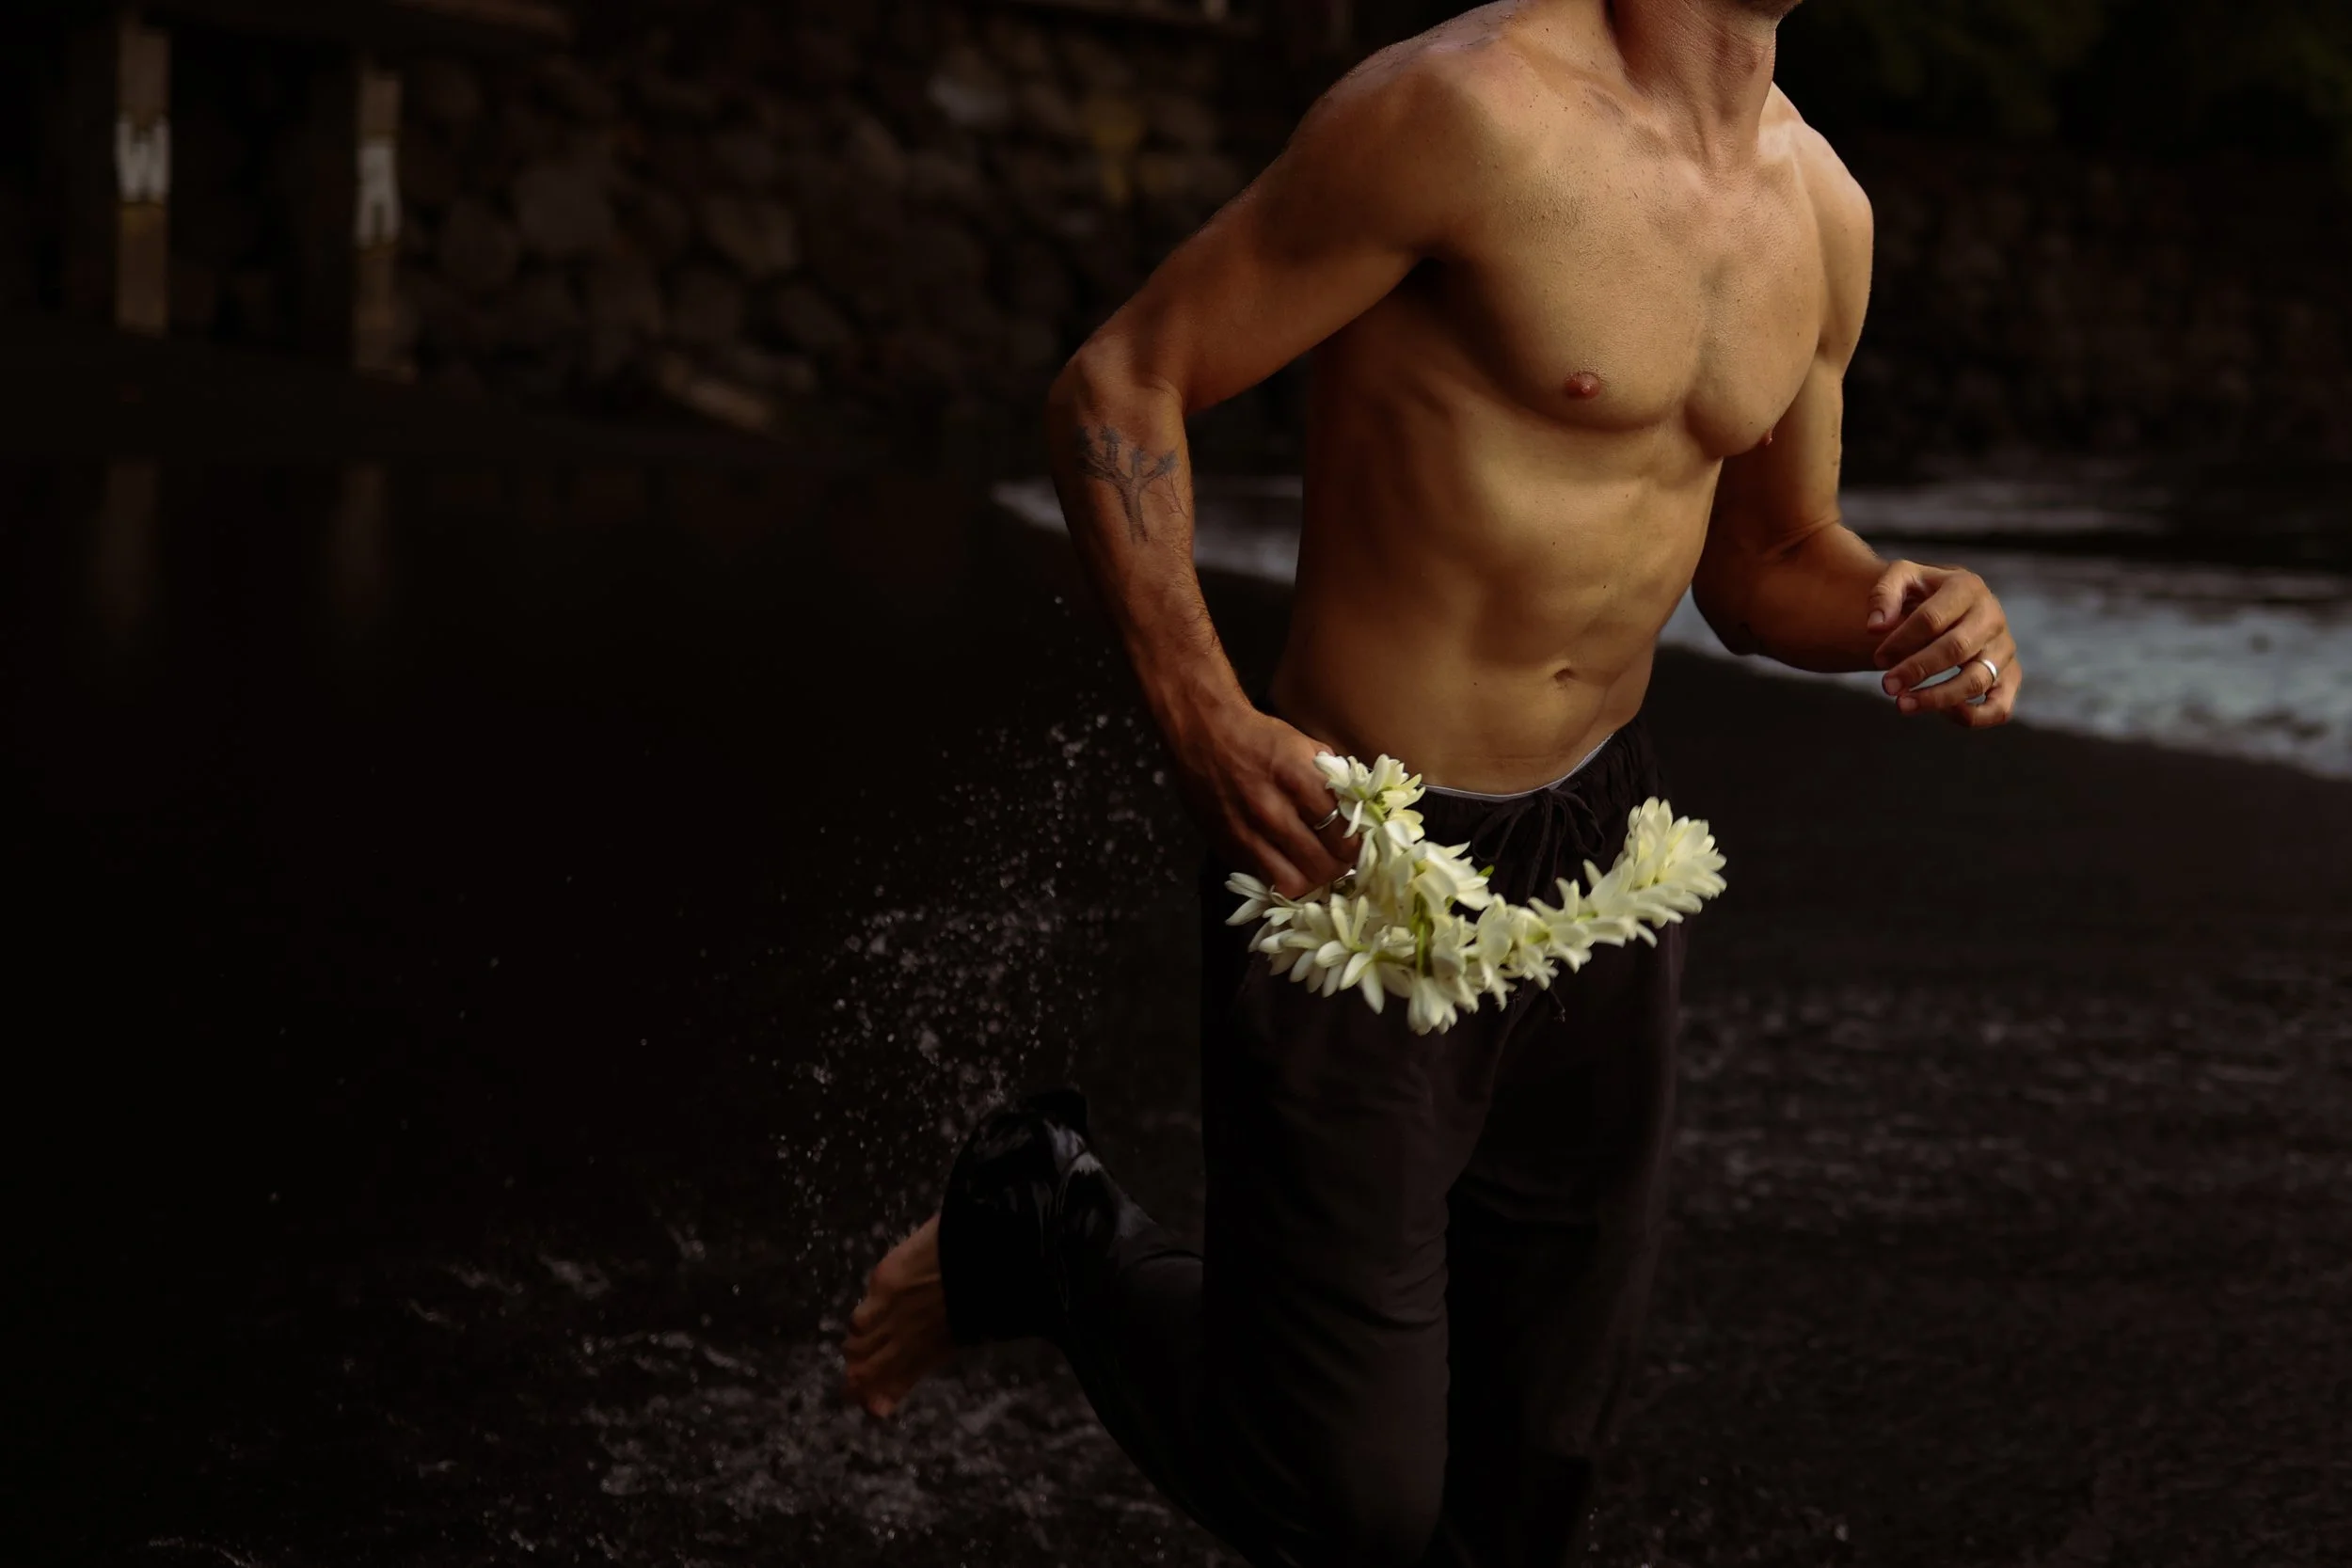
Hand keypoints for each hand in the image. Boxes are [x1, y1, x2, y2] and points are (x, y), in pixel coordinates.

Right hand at [1168, 702, 1355, 897]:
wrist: (1202, 732)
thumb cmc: (1259, 736)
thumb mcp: (1304, 745)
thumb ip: (1333, 778)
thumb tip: (1359, 810)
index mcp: (1295, 777)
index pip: (1341, 829)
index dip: (1357, 844)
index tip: (1359, 843)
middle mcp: (1270, 809)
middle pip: (1321, 863)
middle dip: (1340, 867)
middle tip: (1342, 859)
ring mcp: (1246, 832)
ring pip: (1293, 882)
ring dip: (1312, 881)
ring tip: (1317, 869)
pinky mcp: (1227, 846)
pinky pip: (1264, 880)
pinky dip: (1282, 879)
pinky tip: (1290, 866)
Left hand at [1865, 560, 2020, 727]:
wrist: (1953, 603)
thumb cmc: (1923, 593)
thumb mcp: (1903, 578)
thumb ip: (1884, 594)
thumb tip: (1875, 627)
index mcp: (1967, 587)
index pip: (1932, 618)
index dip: (1901, 641)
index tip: (1878, 658)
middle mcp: (1992, 617)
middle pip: (1956, 649)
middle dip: (1917, 670)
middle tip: (1886, 687)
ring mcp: (2004, 648)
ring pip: (1976, 680)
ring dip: (1937, 698)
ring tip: (1903, 705)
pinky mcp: (2010, 676)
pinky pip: (2000, 706)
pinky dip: (1975, 717)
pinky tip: (1943, 713)